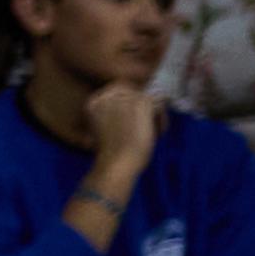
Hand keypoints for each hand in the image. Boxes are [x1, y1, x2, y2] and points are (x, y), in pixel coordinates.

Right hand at [78, 76, 160, 192]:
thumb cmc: (114, 155)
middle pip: (135, 93)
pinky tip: (158, 134)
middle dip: (144, 109)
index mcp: (92, 103)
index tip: (134, 122)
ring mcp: (123, 98)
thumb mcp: (108, 129)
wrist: (116, 164)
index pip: (119, 91)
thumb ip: (118, 113)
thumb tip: (152, 98)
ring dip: (154, 116)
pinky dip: (162, 119)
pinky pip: (159, 104)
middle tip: (148, 127)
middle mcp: (105, 96)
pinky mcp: (139, 102)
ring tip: (154, 133)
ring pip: (149, 99)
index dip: (131, 104)